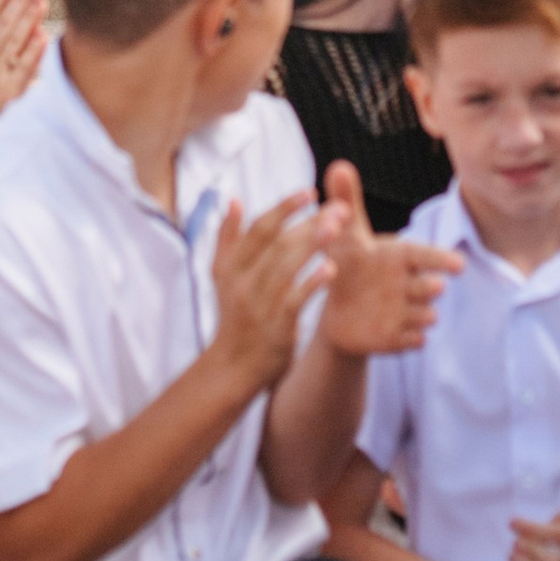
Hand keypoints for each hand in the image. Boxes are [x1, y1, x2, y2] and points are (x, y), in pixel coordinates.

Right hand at [207, 193, 331, 393]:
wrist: (232, 368)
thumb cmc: (233, 316)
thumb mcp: (222, 277)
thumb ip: (227, 238)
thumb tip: (234, 200)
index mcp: (232, 266)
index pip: (260, 229)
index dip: (284, 208)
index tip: (310, 192)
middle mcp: (244, 283)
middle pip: (278, 244)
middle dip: (308, 223)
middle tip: (337, 208)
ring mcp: (260, 306)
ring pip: (286, 268)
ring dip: (312, 245)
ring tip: (337, 227)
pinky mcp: (276, 328)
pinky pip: (295, 301)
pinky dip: (312, 282)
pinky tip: (331, 268)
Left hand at [316, 160, 459, 357]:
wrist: (340, 312)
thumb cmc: (349, 265)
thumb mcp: (344, 235)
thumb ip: (345, 202)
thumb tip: (338, 164)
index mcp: (400, 256)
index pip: (426, 254)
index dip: (441, 258)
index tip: (458, 264)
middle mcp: (410, 284)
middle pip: (429, 286)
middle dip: (431, 286)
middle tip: (434, 285)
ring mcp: (407, 313)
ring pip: (425, 315)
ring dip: (424, 315)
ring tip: (421, 314)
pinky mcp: (399, 340)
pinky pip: (413, 341)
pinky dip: (411, 340)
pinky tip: (405, 338)